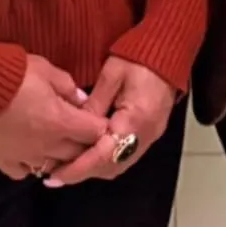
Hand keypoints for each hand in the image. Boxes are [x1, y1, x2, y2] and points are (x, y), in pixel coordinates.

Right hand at [0, 55, 109, 180]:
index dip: (98, 125)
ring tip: (56, 142)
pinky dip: (32, 164)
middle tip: (79, 130)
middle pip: (78, 153)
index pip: (95, 132)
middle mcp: (47, 146)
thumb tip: (82, 99)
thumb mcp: (45, 69)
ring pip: (54, 167)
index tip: (95, 118)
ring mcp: (25, 157)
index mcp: (61, 122)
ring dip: (59, 156)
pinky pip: (25, 172)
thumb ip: (67, 86)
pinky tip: (29, 152)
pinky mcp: (4, 162)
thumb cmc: (11, 72)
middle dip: (83, 143)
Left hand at [45, 57, 176, 188]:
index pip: (104, 154)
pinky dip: (106, 160)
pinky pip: (126, 156)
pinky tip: (90, 154)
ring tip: (68, 167)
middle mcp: (146, 135)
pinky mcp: (150, 134)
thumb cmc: (138, 57)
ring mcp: (151, 137)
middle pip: (112, 166)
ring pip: (119, 165)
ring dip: (94, 168)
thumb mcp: (111, 75)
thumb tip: (75, 127)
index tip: (56, 175)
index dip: (79, 168)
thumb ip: (94, 103)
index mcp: (135, 120)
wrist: (169, 51)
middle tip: (56, 174)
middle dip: (84, 172)